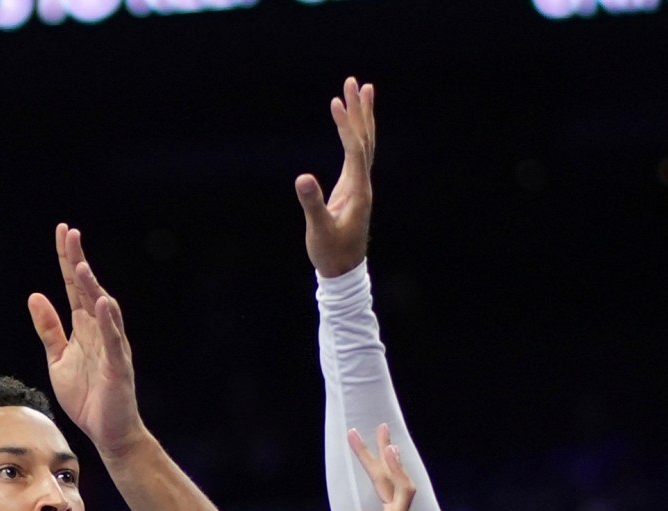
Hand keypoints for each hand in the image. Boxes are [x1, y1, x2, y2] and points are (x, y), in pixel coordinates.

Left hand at [29, 225, 145, 454]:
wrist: (108, 432)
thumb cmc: (88, 397)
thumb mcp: (58, 359)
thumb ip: (48, 329)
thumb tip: (35, 296)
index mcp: (84, 328)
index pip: (75, 287)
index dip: (67, 259)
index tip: (62, 232)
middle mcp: (100, 330)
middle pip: (88, 289)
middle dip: (79, 261)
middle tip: (70, 233)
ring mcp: (111, 346)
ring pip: (103, 309)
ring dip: (93, 287)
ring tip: (81, 265)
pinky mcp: (118, 366)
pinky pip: (114, 340)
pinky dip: (109, 321)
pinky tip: (102, 302)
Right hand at [295, 77, 375, 278]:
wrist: (344, 272)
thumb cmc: (330, 252)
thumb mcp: (318, 229)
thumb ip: (312, 204)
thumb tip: (303, 178)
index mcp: (357, 190)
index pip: (355, 149)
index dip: (346, 125)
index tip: (336, 101)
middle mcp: (363, 183)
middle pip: (365, 139)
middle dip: (359, 110)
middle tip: (354, 82)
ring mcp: (360, 185)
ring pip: (365, 144)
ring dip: (362, 117)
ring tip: (362, 91)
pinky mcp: (353, 189)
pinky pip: (358, 154)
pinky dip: (355, 135)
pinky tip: (353, 125)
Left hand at [347, 425, 417, 510]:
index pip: (386, 494)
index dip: (380, 472)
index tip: (374, 455)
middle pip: (391, 481)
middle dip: (383, 454)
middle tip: (378, 429)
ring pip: (396, 481)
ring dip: (386, 455)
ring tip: (378, 431)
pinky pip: (402, 492)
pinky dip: (397, 470)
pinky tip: (391, 450)